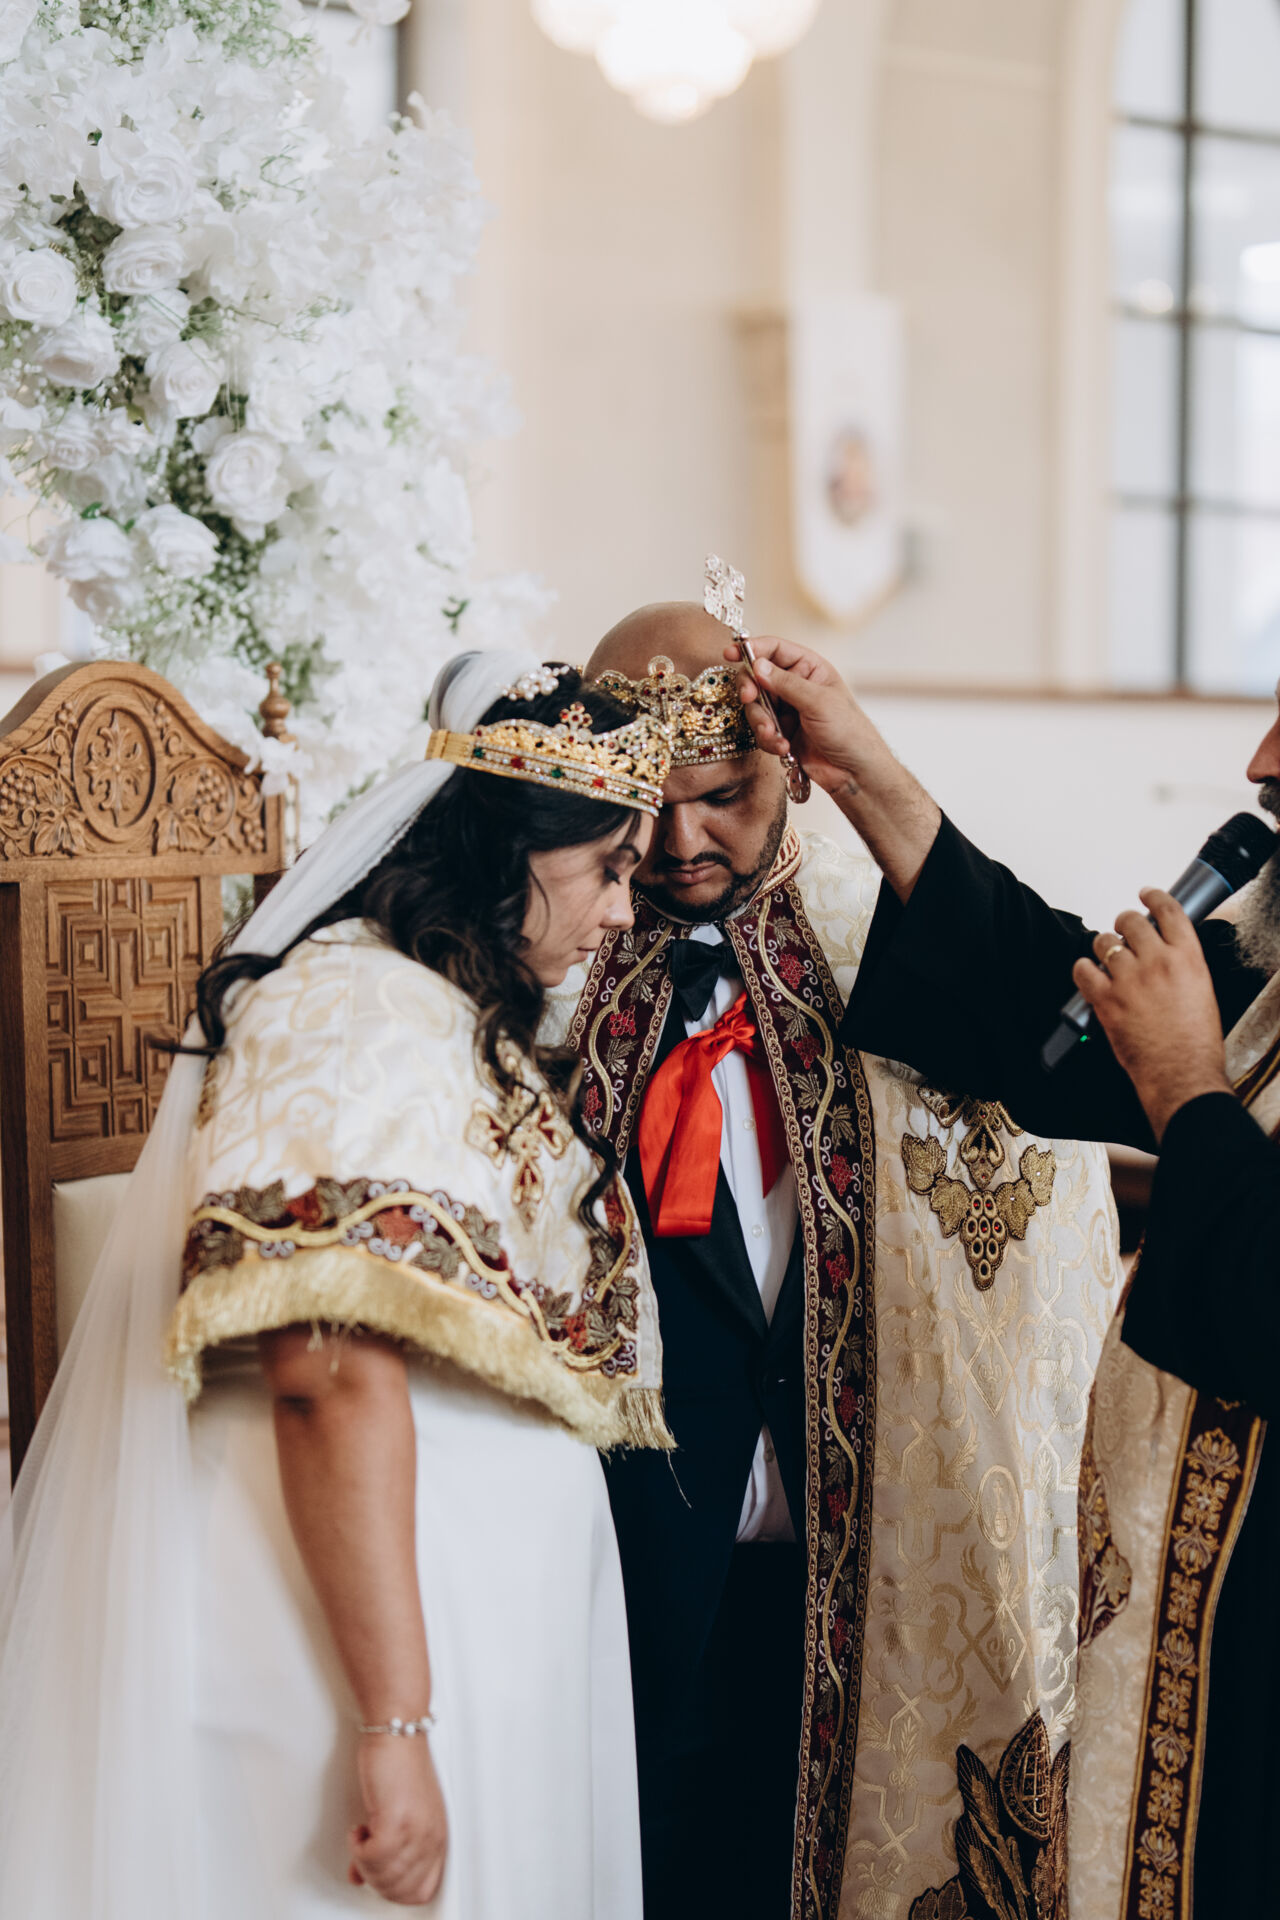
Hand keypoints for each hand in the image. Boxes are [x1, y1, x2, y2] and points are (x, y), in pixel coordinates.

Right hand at [349, 1733, 447, 1905]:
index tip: (378, 1877)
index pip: (423, 1890)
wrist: (398, 1728)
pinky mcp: (395, 1820)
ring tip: (362, 1839)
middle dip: (375, 1880)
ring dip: (364, 1864)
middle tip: (365, 1858)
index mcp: (437, 1837)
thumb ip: (386, 1849)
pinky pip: (370, 1858)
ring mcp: (415, 1830)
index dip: (395, 1892)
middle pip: (401, 1891)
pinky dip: (357, 1849)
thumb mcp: (398, 1812)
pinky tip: (359, 1829)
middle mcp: (430, 1837)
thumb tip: (362, 1877)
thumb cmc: (399, 1763)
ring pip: (383, 1878)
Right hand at [726, 634, 871, 794]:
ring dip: (761, 723)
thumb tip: (757, 665)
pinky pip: (761, 730)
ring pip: (755, 707)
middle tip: (748, 699)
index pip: (775, 649)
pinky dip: (768, 740)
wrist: (854, 772)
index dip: (752, 649)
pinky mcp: (781, 732)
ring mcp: (787, 709)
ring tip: (775, 737)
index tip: (730, 653)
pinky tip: (783, 749)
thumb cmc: (849, 731)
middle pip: (757, 678)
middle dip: (751, 691)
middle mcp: (795, 685)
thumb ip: (785, 682)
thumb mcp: (817, 702)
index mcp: (809, 668)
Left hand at [1071, 889, 1233, 1141]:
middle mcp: (1157, 962)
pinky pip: (1082, 970)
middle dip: (1123, 924)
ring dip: (1103, 947)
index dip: (1153, 896)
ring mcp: (1129, 979)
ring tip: (1108, 959)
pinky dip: (1083, 970)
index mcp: (1187, 957)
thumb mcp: (1202, 989)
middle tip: (1122, 933)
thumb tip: (1164, 951)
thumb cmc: (1194, 1040)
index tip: (1145, 895)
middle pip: (1130, 921)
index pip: (1168, 910)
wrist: (1181, 1072)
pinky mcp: (1106, 999)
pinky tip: (1089, 975)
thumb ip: (1182, 964)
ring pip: (1104, 942)